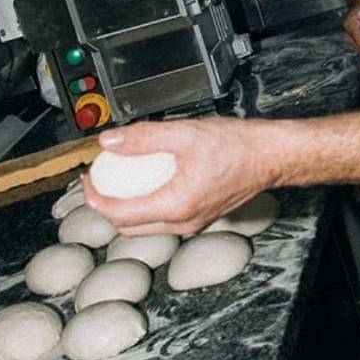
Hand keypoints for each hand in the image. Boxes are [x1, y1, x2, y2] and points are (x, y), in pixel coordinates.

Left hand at [81, 116, 273, 234]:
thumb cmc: (238, 146)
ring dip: (126, 207)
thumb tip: (109, 141)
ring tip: (120, 179)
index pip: (118, 214)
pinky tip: (149, 179)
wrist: (271, 155)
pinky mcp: (201, 215)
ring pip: (146, 225)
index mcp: (176, 206)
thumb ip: (143, 137)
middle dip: (107, 205)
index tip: (88, 179)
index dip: (94, 197)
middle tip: (99, 180)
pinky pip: (164, 218)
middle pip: (128, 227)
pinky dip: (147, 204)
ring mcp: (194, 222)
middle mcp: (183, 222)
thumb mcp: (184, 133)